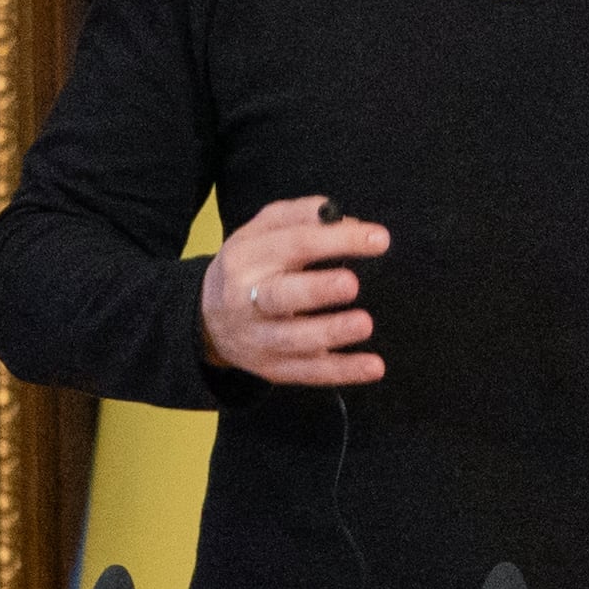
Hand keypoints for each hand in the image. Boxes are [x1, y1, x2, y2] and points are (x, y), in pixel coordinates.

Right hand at [201, 193, 390, 385]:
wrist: (208, 320)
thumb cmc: (250, 266)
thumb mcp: (262, 231)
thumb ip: (299, 216)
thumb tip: (342, 219)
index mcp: (247, 257)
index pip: (294, 244)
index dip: (336, 240)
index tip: (379, 239)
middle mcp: (246, 299)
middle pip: (280, 295)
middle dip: (316, 290)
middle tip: (351, 284)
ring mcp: (259, 338)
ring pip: (294, 339)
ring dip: (331, 333)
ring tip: (365, 324)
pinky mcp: (273, 368)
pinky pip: (309, 372)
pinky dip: (342, 371)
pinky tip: (374, 367)